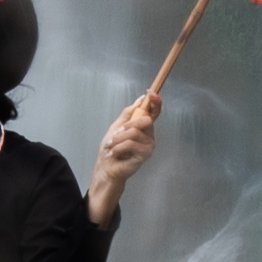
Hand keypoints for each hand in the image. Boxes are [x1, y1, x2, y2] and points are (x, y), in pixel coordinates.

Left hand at [87, 83, 160, 223]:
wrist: (107, 168)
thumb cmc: (111, 149)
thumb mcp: (116, 127)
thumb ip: (128, 113)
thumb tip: (140, 99)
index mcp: (143, 127)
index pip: (154, 112)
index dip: (155, 102)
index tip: (151, 93)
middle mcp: (149, 135)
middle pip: (145, 119)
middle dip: (127, 125)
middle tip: (115, 134)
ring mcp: (149, 145)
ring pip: (135, 132)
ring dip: (118, 138)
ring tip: (111, 146)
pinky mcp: (145, 154)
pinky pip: (131, 143)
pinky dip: (118, 147)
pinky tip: (114, 153)